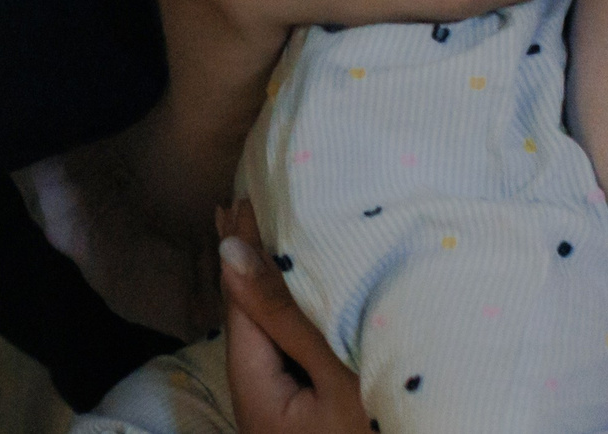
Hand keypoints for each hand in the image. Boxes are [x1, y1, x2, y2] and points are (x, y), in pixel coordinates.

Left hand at [220, 201, 366, 433]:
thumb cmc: (378, 430)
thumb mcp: (334, 372)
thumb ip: (284, 312)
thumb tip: (229, 249)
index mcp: (256, 397)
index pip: (240, 307)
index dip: (243, 249)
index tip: (245, 197)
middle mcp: (265, 405)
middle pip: (252, 319)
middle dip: (253, 261)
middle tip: (247, 200)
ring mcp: (291, 410)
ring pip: (276, 333)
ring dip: (278, 283)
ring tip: (272, 229)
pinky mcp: (317, 411)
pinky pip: (298, 349)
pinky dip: (299, 311)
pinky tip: (307, 286)